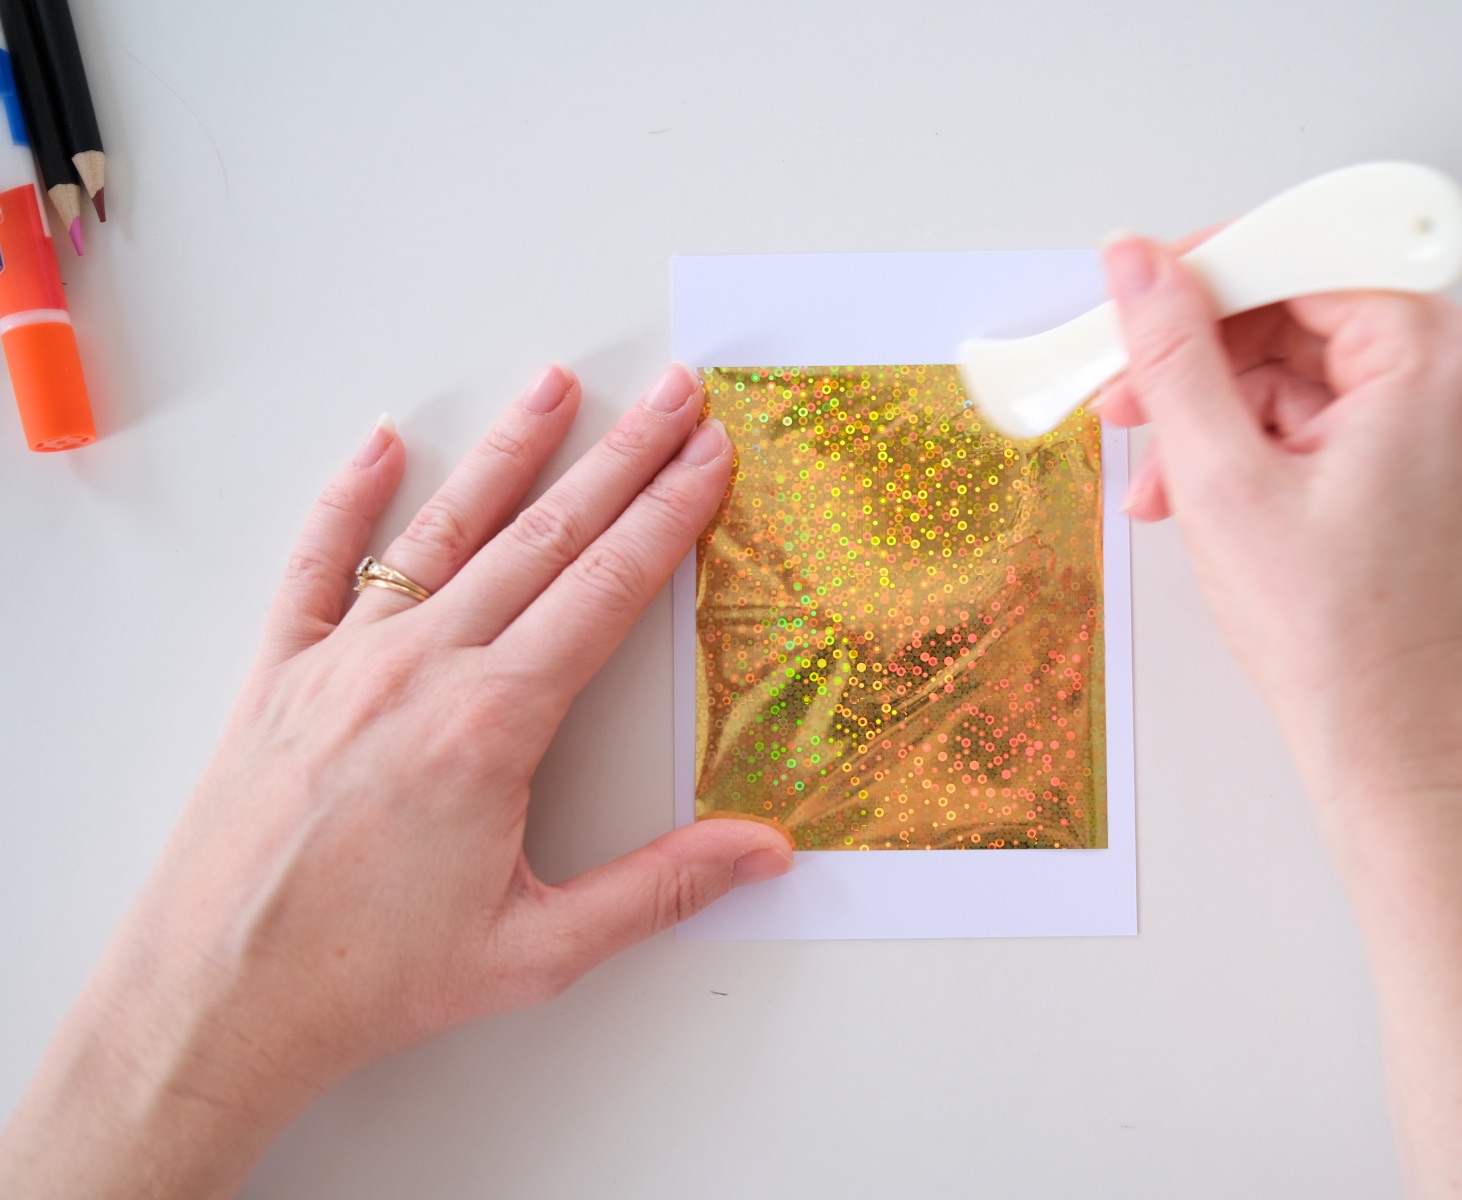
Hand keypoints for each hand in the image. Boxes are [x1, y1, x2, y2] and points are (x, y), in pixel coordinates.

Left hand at [0, 364, 791, 1198]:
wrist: (217, 999)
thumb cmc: (372, 979)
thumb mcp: (539, 949)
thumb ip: (661, 889)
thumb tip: (767, 853)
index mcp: (491, 724)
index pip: (606, 589)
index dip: (669, 514)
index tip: (710, 456)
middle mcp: (419, 669)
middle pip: (545, 537)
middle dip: (622, 458)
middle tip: (675, 395)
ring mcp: (342, 661)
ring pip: (444, 531)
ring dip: (509, 452)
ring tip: (557, 385)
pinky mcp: (278, 675)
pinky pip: (319, 566)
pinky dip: (350, 500)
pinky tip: (381, 447)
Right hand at [1094, 234, 1461, 811]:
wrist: (1392, 748)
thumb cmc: (1338, 641)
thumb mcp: (1223, 480)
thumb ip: (1174, 356)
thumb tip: (1138, 266)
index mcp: (1437, 360)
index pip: (1303, 258)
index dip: (1203, 273)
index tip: (1135, 292)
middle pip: (1304, 314)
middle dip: (1203, 361)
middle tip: (1127, 395)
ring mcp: (1459, 422)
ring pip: (1309, 372)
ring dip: (1220, 417)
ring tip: (1160, 480)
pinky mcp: (1438, 463)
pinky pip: (1334, 418)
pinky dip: (1262, 447)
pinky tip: (1204, 493)